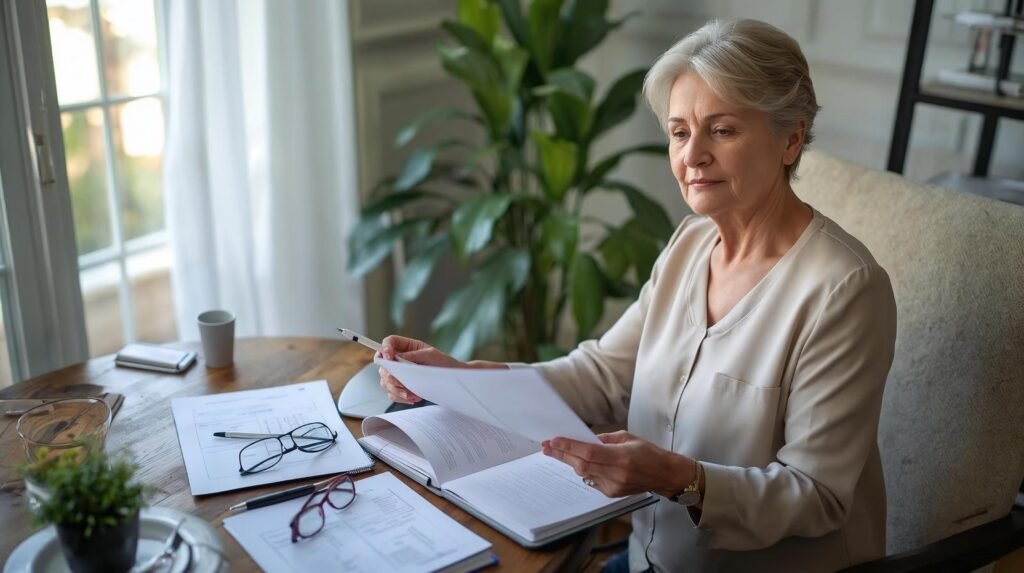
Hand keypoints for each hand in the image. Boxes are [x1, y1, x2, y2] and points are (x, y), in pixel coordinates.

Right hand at [378, 336, 464, 403]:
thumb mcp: (430, 355)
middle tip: (402, 383)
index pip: (388, 343)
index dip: (385, 349)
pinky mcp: (401, 387)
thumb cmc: (444, 363)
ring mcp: (399, 374)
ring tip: (412, 394)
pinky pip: (392, 394)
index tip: (389, 357)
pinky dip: (401, 397)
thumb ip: (412, 355)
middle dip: (391, 376)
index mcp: (406, 346)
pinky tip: (414, 397)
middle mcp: (400, 359)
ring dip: (396, 389)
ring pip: (385, 382)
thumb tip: (395, 358)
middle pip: (383, 366)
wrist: (453, 380)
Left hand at [541, 431, 694, 498]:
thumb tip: (583, 440)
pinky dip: (583, 470)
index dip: (569, 447)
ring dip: (569, 462)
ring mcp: (613, 486)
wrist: (665, 475)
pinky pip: (591, 480)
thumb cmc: (649, 453)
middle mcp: (616, 474)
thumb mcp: (627, 438)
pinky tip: (576, 462)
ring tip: (555, 452)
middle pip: (582, 465)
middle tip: (546, 447)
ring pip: (584, 473)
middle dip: (562, 454)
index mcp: (622, 457)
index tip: (554, 441)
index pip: (589, 453)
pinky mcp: (612, 494)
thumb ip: (604, 439)